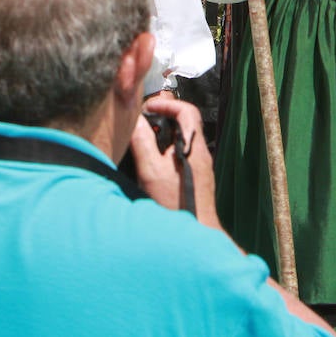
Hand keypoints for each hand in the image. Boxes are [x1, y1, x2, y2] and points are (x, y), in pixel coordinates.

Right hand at [130, 96, 218, 228]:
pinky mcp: (196, 179)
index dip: (167, 104)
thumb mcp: (151, 171)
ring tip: (145, 143)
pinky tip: (153, 165)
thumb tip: (134, 120)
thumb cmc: (175, 206)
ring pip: (182, 140)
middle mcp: (201, 154)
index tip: (149, 108)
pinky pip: (182, 156)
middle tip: (144, 124)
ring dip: (163, 137)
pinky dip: (167, 153)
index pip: (187, 110)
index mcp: (193, 146)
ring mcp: (200, 167)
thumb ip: (142, 142)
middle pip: (184, 123)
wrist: (195, 232)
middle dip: (163, 119)